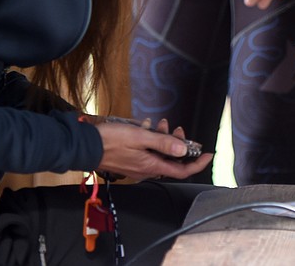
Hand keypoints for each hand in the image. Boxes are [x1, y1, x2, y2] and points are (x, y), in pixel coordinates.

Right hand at [94, 117, 211, 182]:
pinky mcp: (131, 161)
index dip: (198, 164)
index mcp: (152, 166)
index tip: (209, 154)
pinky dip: (152, 141)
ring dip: (164, 139)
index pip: (182, 170)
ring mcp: (138, 166)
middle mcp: (147, 169)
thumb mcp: (140, 137)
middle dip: (178, 144)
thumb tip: (183, 150)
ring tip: (161, 124)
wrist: (86, 146)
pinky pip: (148, 153)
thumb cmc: (111, 141)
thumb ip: (163, 143)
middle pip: (172, 160)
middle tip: (177, 128)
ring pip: (160, 154)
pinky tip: (147, 128)